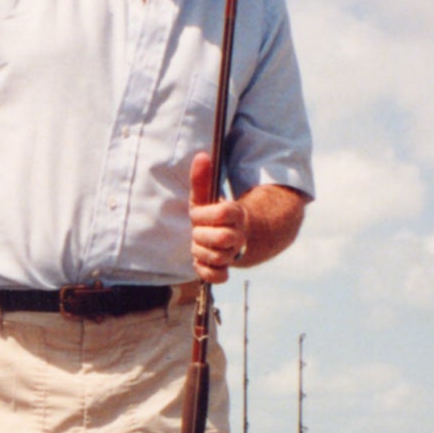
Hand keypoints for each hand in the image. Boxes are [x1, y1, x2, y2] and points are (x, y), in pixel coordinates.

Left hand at [188, 151, 248, 283]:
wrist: (235, 235)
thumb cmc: (214, 214)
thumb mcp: (207, 196)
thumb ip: (201, 178)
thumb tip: (201, 156)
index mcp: (235, 214)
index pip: (222, 213)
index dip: (204, 214)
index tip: (196, 213)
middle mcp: (237, 235)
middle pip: (222, 238)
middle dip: (202, 234)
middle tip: (197, 231)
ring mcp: (232, 253)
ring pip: (218, 258)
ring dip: (201, 251)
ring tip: (198, 244)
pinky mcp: (225, 268)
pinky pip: (218, 277)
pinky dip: (205, 271)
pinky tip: (199, 261)